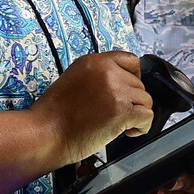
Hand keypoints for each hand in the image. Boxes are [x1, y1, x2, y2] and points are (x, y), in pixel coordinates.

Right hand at [30, 51, 153, 167]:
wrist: (45, 133)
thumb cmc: (54, 114)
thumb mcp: (74, 80)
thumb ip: (98, 77)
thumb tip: (122, 85)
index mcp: (94, 62)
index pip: (130, 60)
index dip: (134, 77)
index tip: (128, 90)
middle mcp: (107, 72)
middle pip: (139, 84)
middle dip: (131, 101)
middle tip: (116, 115)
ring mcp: (115, 90)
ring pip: (146, 100)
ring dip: (137, 114)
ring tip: (121, 125)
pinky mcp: (121, 111)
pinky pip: (147, 116)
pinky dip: (142, 126)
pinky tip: (129, 132)